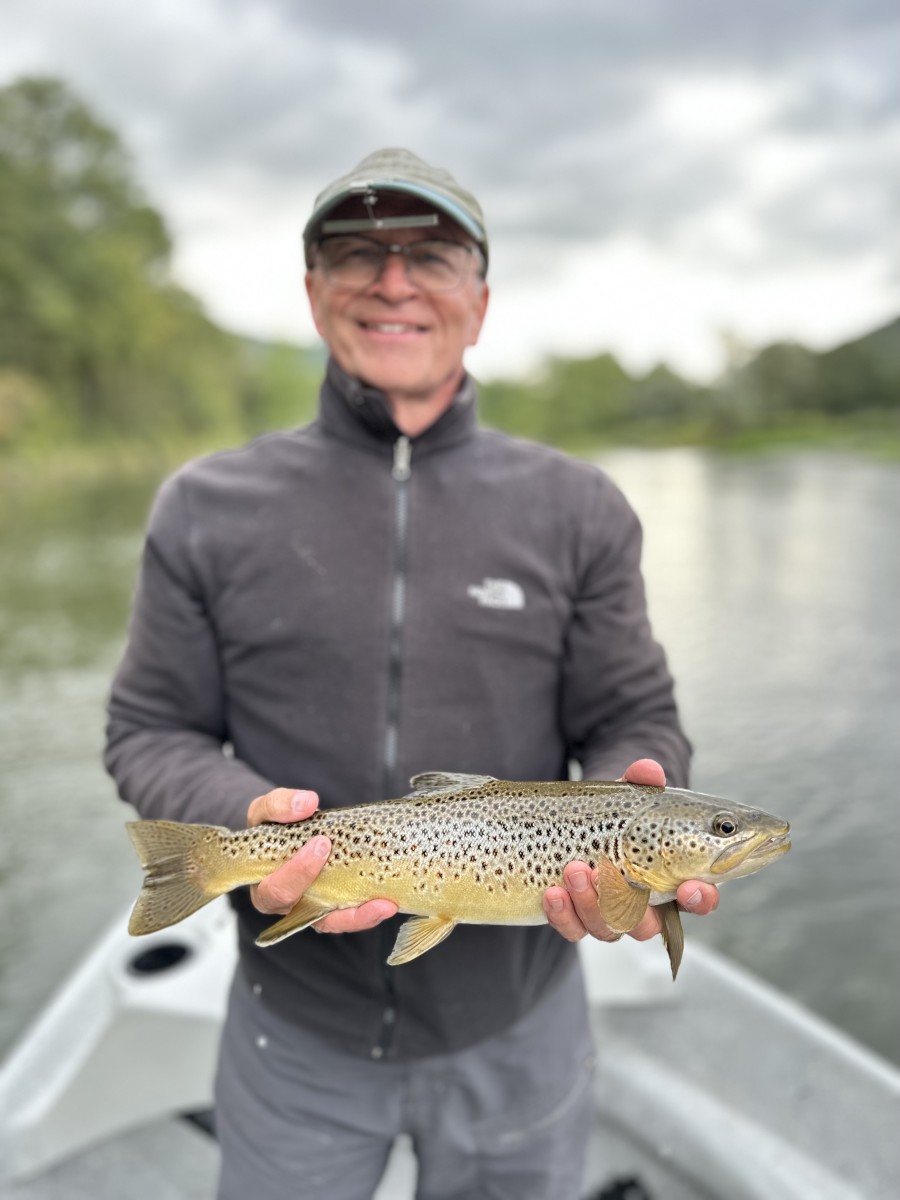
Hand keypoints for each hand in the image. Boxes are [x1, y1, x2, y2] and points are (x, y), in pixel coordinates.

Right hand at [246, 787, 397, 933]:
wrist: (289, 829)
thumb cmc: (274, 824)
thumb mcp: (267, 809)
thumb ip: (279, 805)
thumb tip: (307, 803)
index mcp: (263, 885)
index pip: (275, 890)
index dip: (297, 872)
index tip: (321, 842)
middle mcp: (288, 905)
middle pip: (302, 911)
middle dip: (326, 886)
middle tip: (339, 853)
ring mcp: (313, 908)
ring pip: (332, 922)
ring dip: (358, 916)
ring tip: (384, 905)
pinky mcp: (336, 906)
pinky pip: (350, 917)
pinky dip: (368, 913)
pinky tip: (389, 902)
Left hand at [541, 759, 718, 943]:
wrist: (578, 822)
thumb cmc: (618, 814)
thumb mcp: (628, 795)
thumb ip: (641, 782)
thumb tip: (648, 770)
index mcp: (671, 878)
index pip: (697, 899)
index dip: (700, 899)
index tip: (691, 888)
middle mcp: (643, 906)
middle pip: (647, 926)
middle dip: (630, 906)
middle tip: (605, 871)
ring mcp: (609, 914)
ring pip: (608, 930)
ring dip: (590, 903)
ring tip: (573, 869)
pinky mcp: (577, 917)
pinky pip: (574, 929)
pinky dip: (564, 915)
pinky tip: (553, 893)